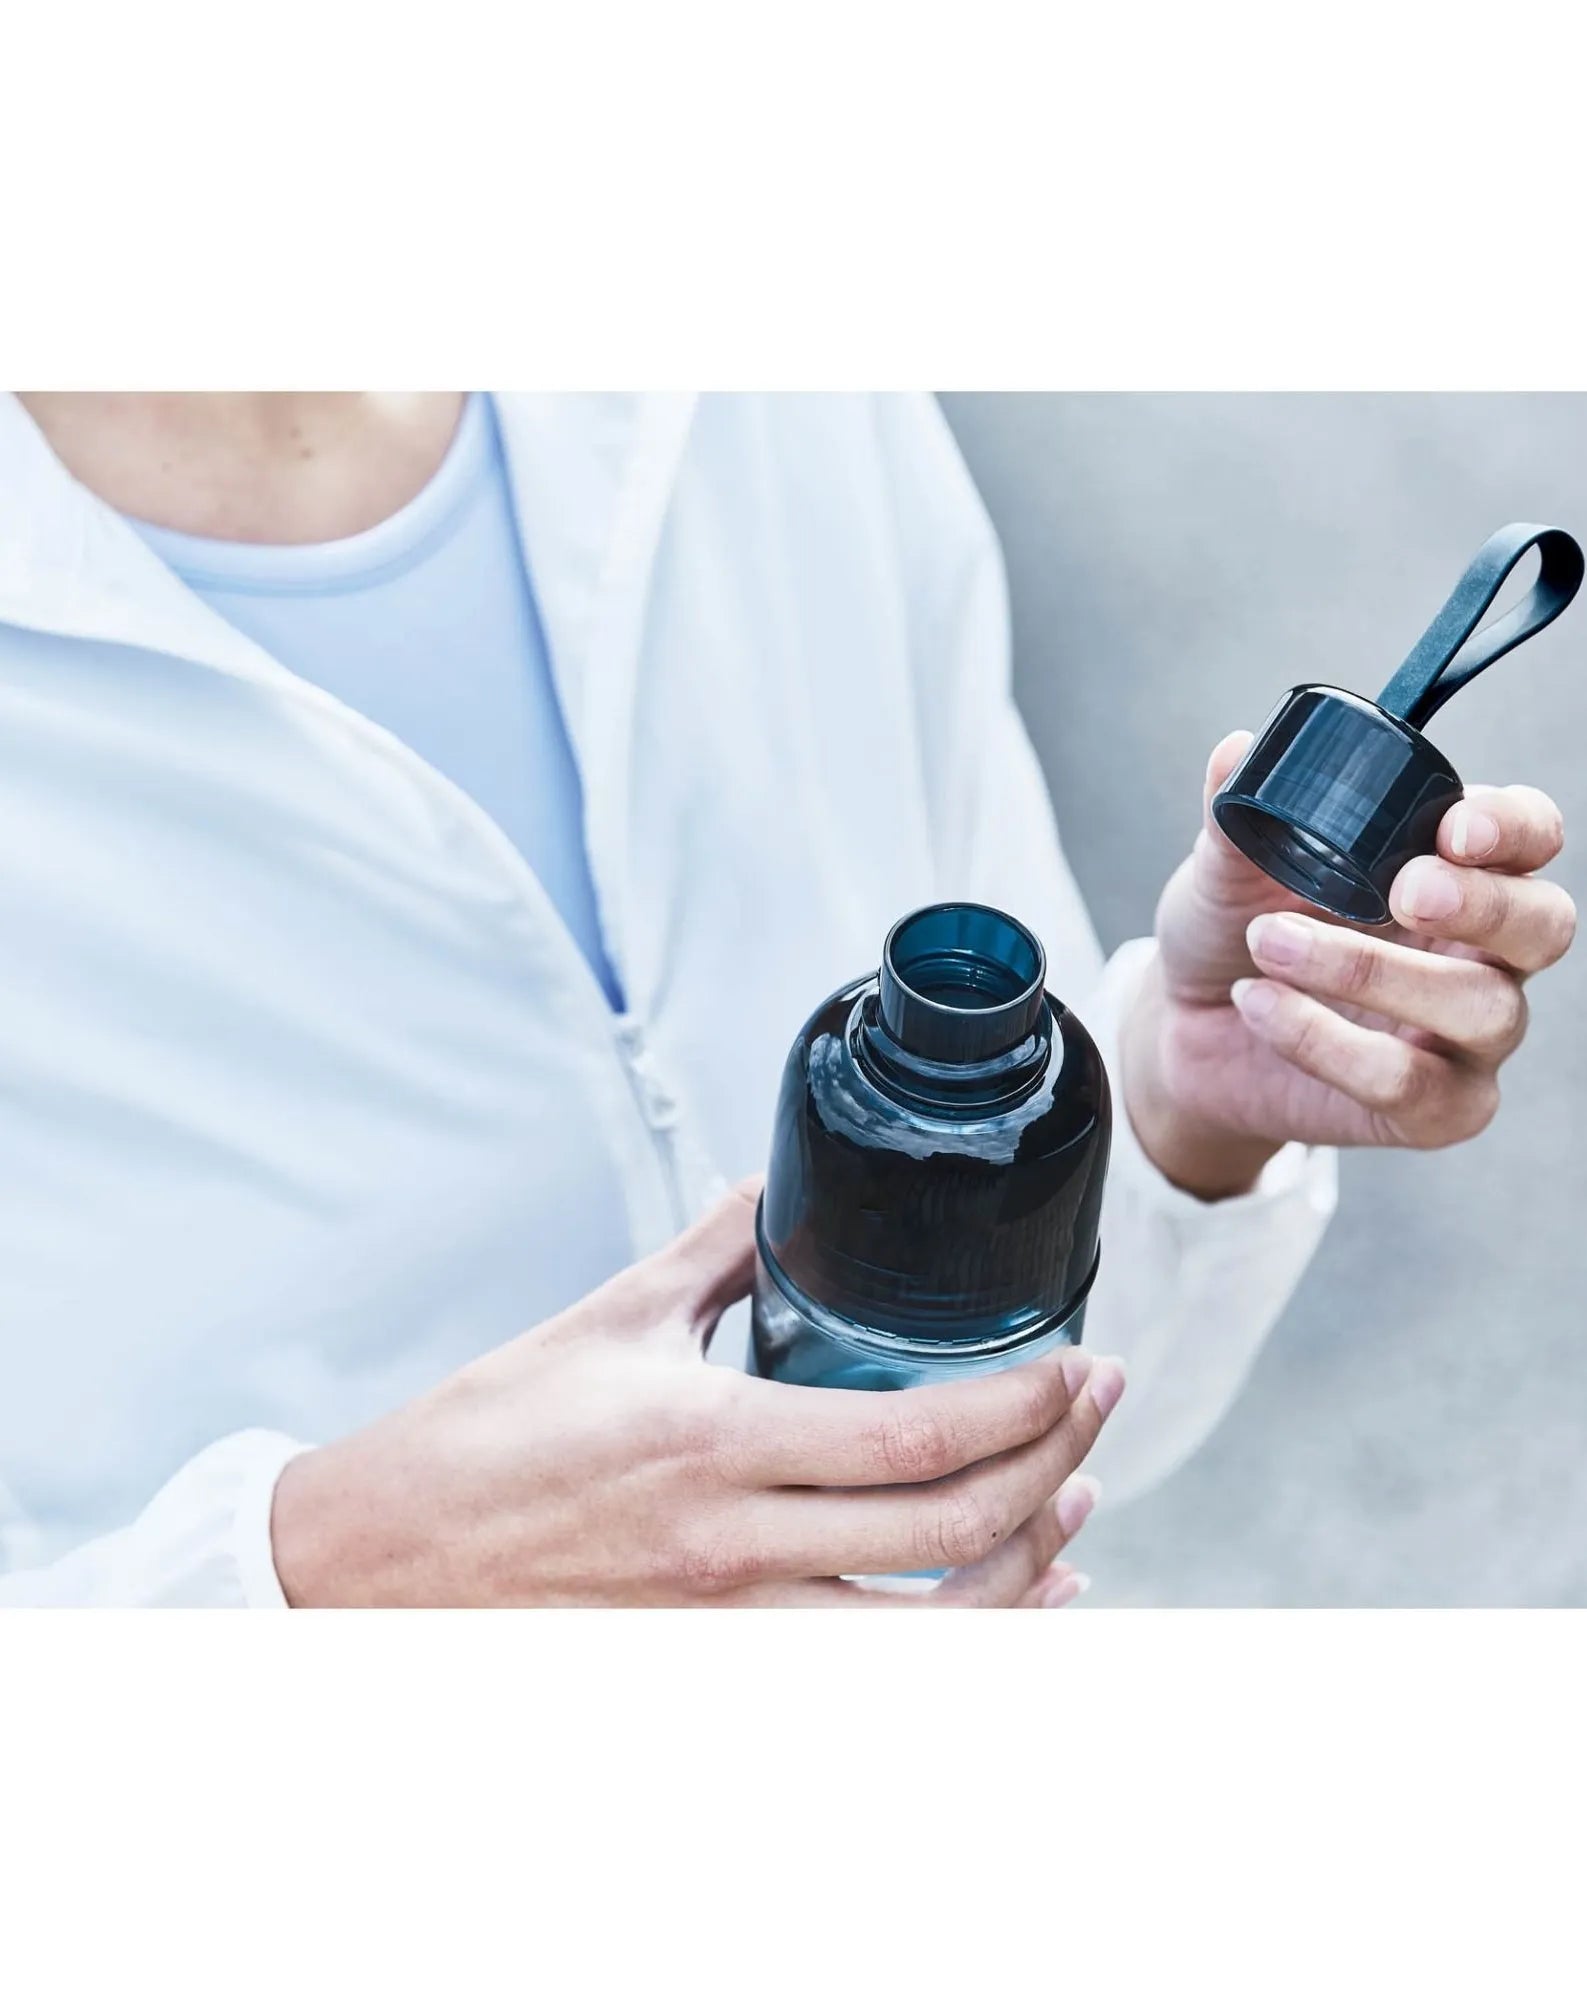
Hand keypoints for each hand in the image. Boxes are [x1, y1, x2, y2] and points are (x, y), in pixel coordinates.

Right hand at [271, 1181, 1123, 1606]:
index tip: (1078, 1365)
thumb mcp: (602, 1322)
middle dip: (1053, 1468)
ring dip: (1023, 1574)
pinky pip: (865, 1679)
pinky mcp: (710, 1674)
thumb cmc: (480, 1443)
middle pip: (949, 1536)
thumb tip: (766, 1189)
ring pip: (926, 1637)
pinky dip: (954, 1649)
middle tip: (1098, 1409)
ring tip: (1070, 1504)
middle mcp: (733, 1553)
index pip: (913, 1439)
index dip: (1023, 1406)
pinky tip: (1000, 1612)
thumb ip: (705, 1254)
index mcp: (712, 1444)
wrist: (376, 1565)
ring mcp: (725, 1633)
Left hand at [1123, 731, 1576, 1196]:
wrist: (1187, 1031)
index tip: (1453, 827)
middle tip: (1405, 890)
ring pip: (1480, 1007)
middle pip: (1544, 924)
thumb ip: (1235, 815)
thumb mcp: (1224, 869)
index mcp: (1455, 871)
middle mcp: (1483, 951)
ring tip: (1271, 944)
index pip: (1529, 836)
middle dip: (1484, 903)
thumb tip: (1237, 751)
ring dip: (1372, 972)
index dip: (1512, 828)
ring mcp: (1468, 1037)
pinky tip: (1260, 1005)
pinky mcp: (1435, 1109)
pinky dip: (1326, 1042)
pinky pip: (1408, 1082)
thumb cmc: (1234, 934)